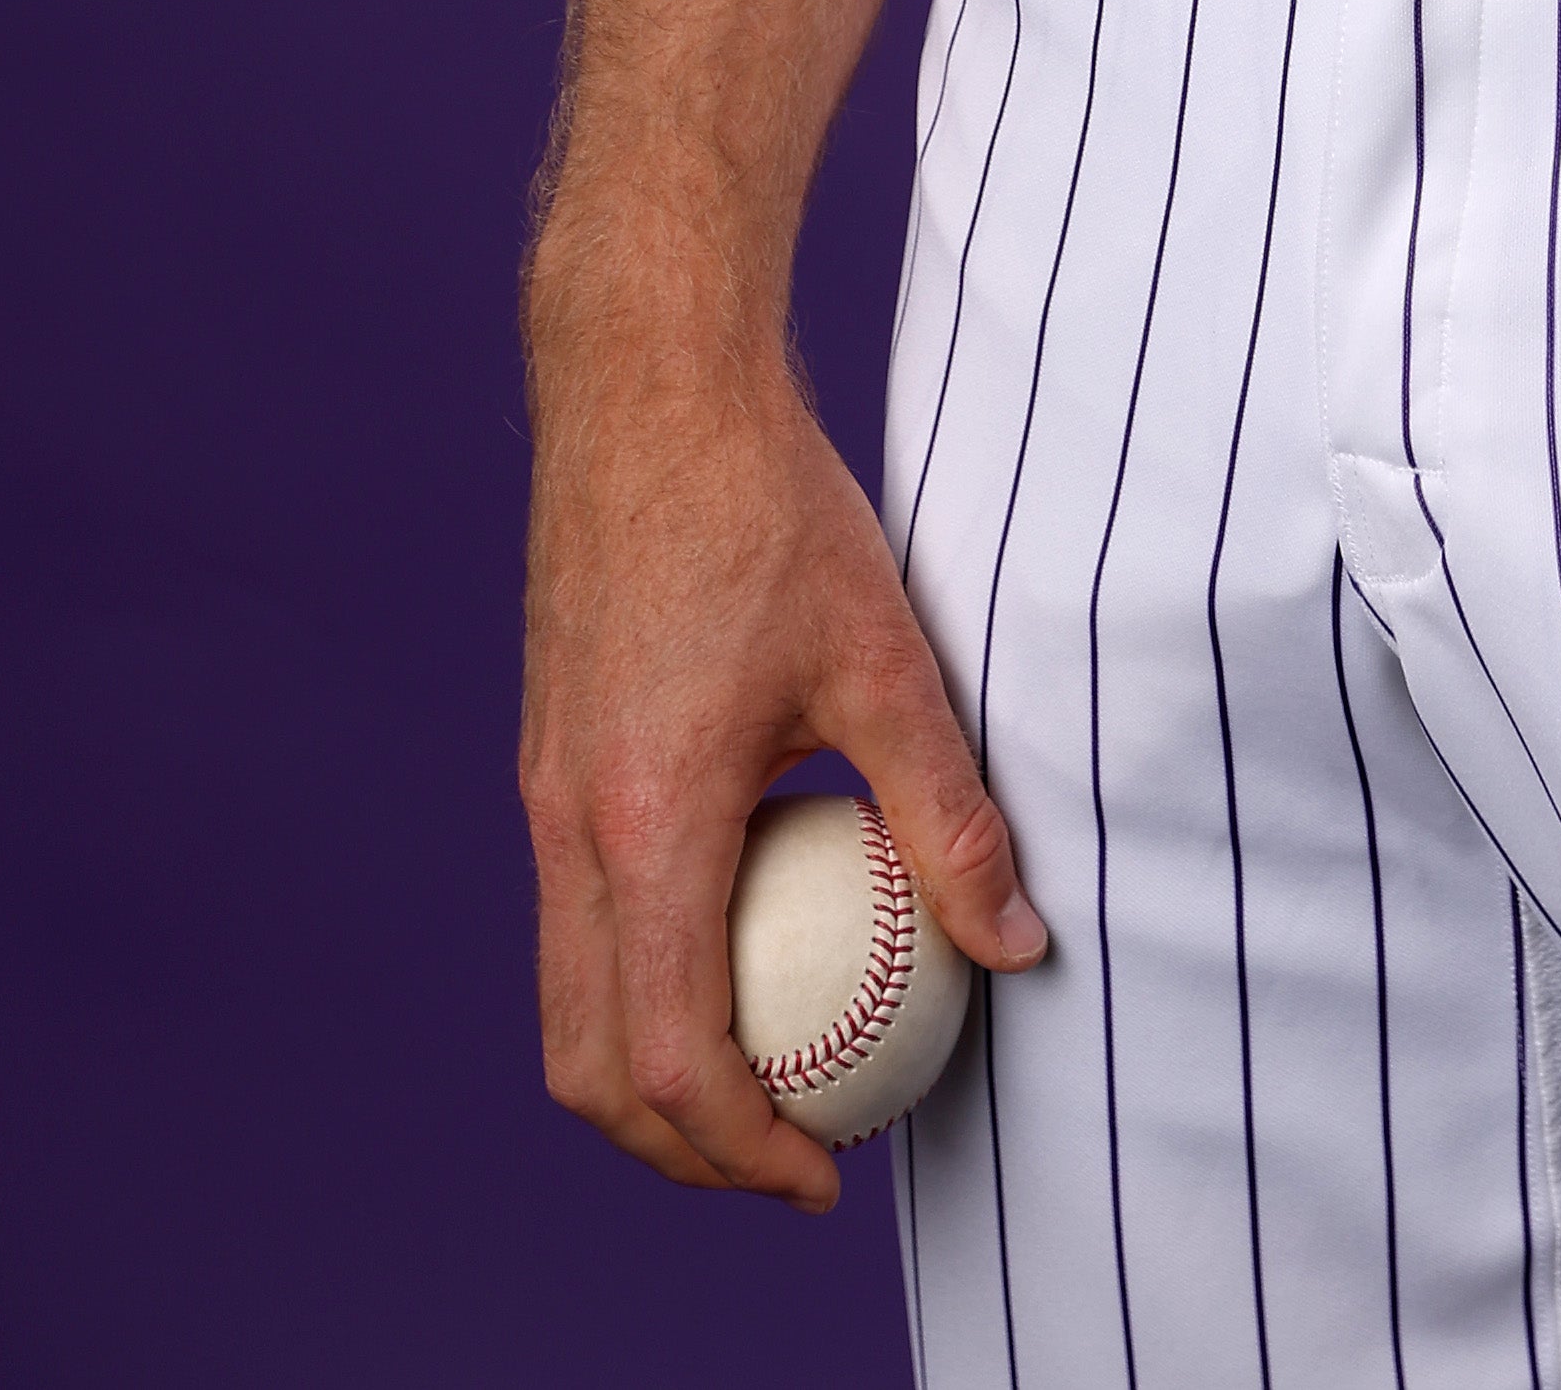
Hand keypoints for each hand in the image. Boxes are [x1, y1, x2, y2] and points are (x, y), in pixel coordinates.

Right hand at [521, 265, 1046, 1208]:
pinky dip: (639, 982)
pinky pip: (573, 923)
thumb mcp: (887, 660)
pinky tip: (736, 947)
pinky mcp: (549, 758)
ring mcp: (543, 794)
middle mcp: (568, 825)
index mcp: (646, 820)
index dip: (742, 1149)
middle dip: (683, 1148)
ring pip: (569, 1000)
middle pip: (591, 1064)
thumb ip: (947, 815)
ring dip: (651, 1074)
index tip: (824, 1175)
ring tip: (768, 1077)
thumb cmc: (768, 507)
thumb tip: (1017, 944)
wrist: (647, 385)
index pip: (670, 1056)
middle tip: (794, 1155)